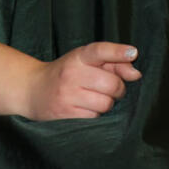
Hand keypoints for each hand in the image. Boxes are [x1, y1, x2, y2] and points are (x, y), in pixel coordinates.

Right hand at [21, 41, 141, 120]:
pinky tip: (85, 108)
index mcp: (79, 57)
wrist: (32, 90)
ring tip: (96, 99)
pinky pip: (94, 118)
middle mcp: (71, 74)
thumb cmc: (67, 74)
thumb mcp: (86, 61)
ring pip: (105, 103)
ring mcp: (66, 95)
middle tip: (111, 89)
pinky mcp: (64, 114)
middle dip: (118, 89)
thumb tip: (136, 74)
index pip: (100, 50)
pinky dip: (95, 115)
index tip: (133, 53)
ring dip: (107, 103)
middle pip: (112, 84)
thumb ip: (114, 63)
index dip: (118, 52)